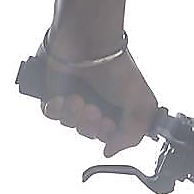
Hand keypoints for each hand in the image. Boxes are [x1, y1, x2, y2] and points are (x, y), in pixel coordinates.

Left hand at [39, 25, 158, 158]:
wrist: (90, 43)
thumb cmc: (117, 68)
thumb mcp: (143, 105)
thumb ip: (133, 135)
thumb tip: (110, 151)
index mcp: (117, 108)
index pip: (110, 137)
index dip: (109, 136)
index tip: (109, 124)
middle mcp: (96, 104)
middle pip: (89, 133)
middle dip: (91, 125)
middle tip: (94, 111)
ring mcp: (74, 99)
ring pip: (70, 125)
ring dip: (74, 115)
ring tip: (78, 99)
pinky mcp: (53, 94)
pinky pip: (51, 115)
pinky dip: (56, 110)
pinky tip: (62, 99)